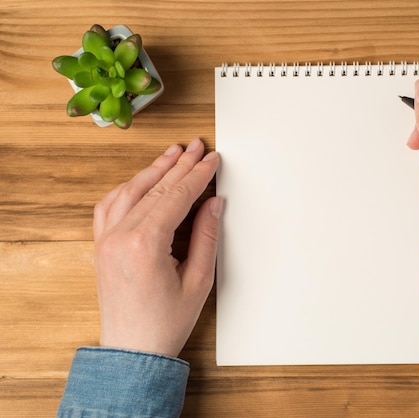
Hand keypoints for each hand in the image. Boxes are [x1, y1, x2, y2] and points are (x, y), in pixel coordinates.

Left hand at [93, 138, 221, 357]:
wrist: (133, 351)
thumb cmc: (164, 323)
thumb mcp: (198, 281)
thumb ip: (207, 237)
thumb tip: (213, 204)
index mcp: (145, 244)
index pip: (177, 196)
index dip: (198, 174)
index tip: (212, 159)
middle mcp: (120, 236)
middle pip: (155, 188)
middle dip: (179, 165)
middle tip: (196, 146)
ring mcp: (106, 240)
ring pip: (130, 191)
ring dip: (153, 170)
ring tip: (172, 153)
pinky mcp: (102, 246)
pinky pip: (110, 206)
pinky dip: (128, 187)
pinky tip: (141, 180)